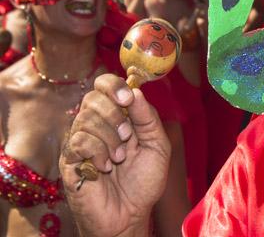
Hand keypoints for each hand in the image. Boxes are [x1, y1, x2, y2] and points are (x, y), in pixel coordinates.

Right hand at [60, 74, 170, 236]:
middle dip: (114, 113)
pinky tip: (105, 167)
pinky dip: (97, 152)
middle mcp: (96, 125)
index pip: (105, 85)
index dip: (114, 85)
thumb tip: (135, 91)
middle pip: (93, 97)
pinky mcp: (69, 160)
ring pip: (86, 118)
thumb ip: (148, 118)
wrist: (131, 214)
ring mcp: (80, 142)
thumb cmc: (144, 181)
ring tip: (119, 158)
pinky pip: (79, 141)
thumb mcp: (157, 145)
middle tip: (126, 135)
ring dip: (109, 137)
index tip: (127, 98)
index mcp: (118, 116)